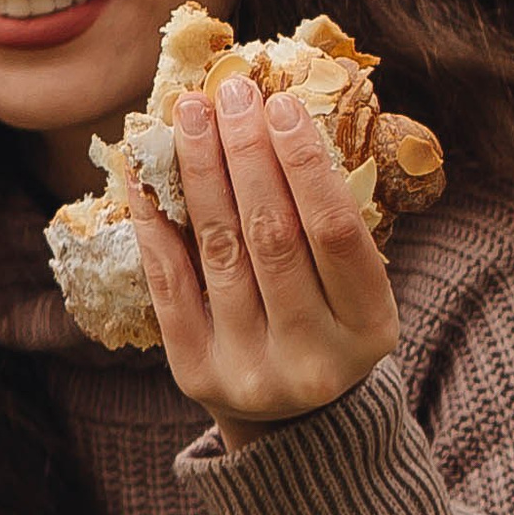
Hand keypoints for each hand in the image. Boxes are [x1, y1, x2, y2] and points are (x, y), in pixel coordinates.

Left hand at [127, 76, 399, 454]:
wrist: (295, 421)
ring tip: (189, 115)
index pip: (335, 232)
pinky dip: (155, 222)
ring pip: (220, 252)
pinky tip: (143, 173)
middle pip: (273, 236)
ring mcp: (252, 370)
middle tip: (228, 93)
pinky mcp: (198, 373)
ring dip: (200, 173)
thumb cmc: (328, 322)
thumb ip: (329, 220)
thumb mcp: (356, 287)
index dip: (304, 163)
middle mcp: (314, 356)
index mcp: (370, 328)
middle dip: (246, 154)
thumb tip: (276, 115)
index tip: (279, 104)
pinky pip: (170, 284)